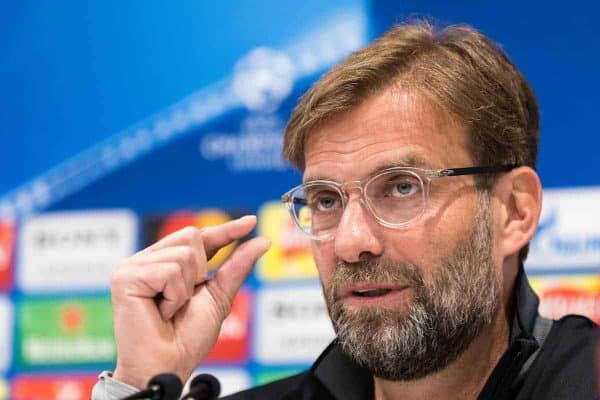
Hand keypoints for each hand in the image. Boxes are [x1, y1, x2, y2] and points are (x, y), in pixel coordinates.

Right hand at [110, 215, 269, 388]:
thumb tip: (262, 241)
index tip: (251, 222)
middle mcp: (148, 259)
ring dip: (186, 289)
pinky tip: (160, 311)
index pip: (200, 236)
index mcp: (166, 262)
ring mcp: (133, 266)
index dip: (226, 229)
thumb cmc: (188, 338)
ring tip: (169, 309)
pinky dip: (174, 296)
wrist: (168, 364)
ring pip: (183, 255)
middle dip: (200, 272)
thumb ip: (236, 266)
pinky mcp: (125, 277)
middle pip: (192, 237)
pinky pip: (169, 272)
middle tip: (182, 301)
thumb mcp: (219, 296)